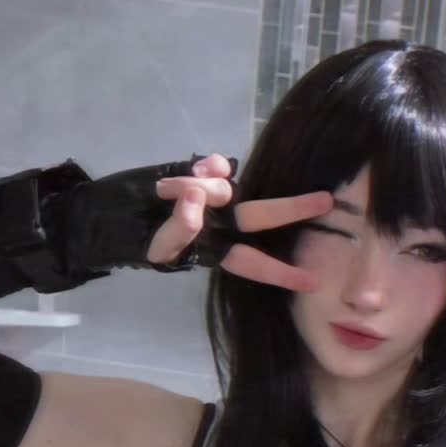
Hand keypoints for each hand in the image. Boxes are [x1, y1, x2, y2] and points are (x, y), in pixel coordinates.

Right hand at [151, 153, 333, 292]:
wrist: (120, 214)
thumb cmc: (144, 238)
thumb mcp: (159, 246)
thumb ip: (180, 227)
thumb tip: (197, 198)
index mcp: (218, 250)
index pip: (253, 262)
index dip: (280, 272)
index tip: (312, 281)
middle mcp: (224, 224)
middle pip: (260, 216)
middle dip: (291, 208)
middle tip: (325, 201)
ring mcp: (217, 196)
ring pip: (224, 187)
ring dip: (201, 185)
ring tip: (164, 190)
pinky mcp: (206, 173)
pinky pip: (216, 165)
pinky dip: (205, 166)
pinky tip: (188, 170)